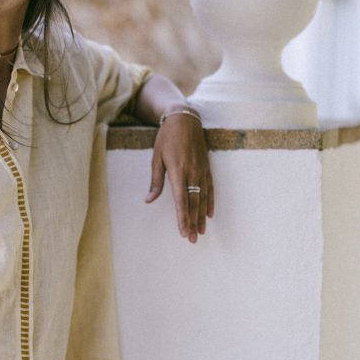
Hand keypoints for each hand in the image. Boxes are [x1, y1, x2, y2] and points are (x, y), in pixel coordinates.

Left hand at [145, 112, 213, 241]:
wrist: (184, 119)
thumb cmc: (166, 138)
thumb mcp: (156, 158)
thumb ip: (156, 181)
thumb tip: (149, 200)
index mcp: (178, 172)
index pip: (181, 201)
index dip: (182, 218)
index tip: (183, 232)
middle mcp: (192, 173)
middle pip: (194, 203)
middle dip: (193, 223)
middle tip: (194, 239)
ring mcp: (202, 171)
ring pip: (203, 198)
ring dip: (202, 216)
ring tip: (201, 231)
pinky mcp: (207, 167)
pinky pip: (210, 188)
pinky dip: (210, 202)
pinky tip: (209, 213)